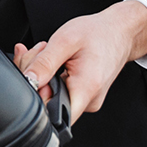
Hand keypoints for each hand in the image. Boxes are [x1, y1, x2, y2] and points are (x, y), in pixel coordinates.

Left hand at [12, 0, 146, 123]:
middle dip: (34, 76)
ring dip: (41, 73)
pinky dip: (49, 74)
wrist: (119, 32)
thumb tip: (27, 80)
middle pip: (47, 101)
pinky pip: (58, 90)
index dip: (35, 98)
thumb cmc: (97, 34)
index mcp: (85, 89)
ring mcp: (86, 100)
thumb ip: (44, 63)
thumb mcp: (64, 41)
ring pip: (50, 94)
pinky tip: (51, 59)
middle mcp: (88, 100)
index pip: (53, 114)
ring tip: (47, 51)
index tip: (33, 74)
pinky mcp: (83, 95)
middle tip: (39, 52)